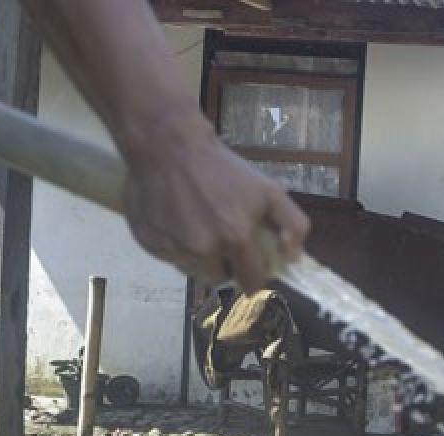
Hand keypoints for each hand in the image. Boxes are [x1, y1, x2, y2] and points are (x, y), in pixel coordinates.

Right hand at [121, 111, 309, 293]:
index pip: (251, 282)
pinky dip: (177, 248)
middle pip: (221, 279)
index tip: (250, 263)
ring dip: (200, 258)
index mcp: (235, 238)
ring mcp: (174, 249)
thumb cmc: (223, 169)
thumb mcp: (269, 190)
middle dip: (226, 265)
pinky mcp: (150, 244)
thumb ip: (293, 225)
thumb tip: (293, 259)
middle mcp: (203, 250)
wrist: (168, 146)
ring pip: (194, 271)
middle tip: (222, 240)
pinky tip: (178, 223)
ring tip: (199, 228)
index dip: (253, 274)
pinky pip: (171, 259)